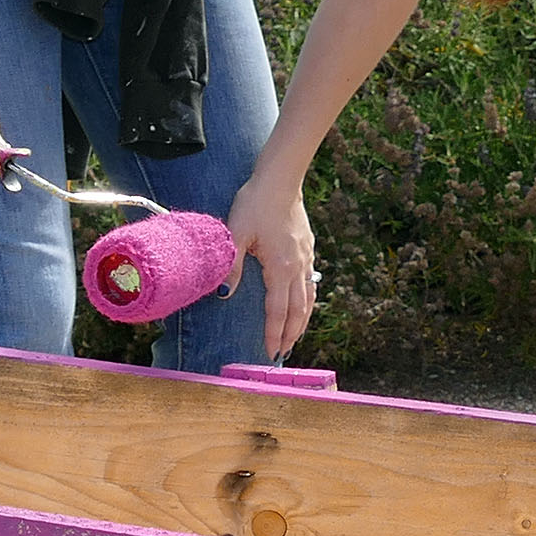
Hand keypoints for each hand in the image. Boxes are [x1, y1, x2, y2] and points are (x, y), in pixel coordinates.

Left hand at [228, 159, 319, 358]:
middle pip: (297, 311)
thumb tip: (224, 295)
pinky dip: (308, 302)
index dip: (274, 334)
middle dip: (291, 335)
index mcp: (281, 267)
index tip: (270, 352)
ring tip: (295, 339)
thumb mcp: (236, 233)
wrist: (281, 180)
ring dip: (302, 322)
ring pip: (308, 300)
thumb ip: (231, 265)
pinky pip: (311, 284)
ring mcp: (306, 259)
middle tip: (283, 355)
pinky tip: (304, 307)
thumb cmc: (256, 203)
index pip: (278, 311)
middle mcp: (298, 268)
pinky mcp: (308, 250)